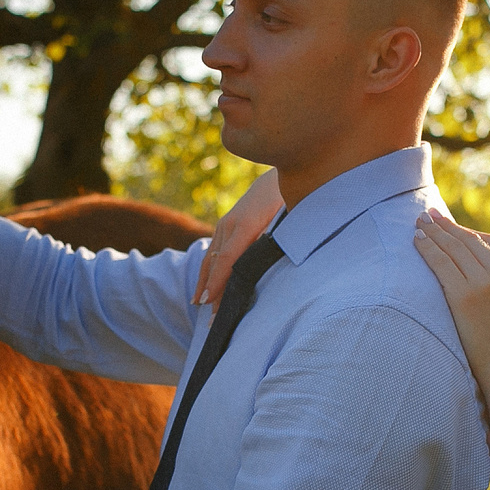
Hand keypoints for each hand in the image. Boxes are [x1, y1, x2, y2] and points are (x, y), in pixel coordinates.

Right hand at [196, 169, 284, 305]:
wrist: (282, 169)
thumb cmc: (289, 198)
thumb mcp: (288, 218)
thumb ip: (277, 241)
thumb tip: (270, 267)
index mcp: (247, 224)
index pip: (228, 259)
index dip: (218, 282)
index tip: (209, 303)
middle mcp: (231, 224)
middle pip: (216, 263)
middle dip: (211, 291)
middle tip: (210, 319)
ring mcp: (226, 223)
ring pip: (211, 258)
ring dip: (205, 282)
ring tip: (200, 304)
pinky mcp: (226, 223)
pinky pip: (214, 250)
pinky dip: (208, 269)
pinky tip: (206, 283)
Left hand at [412, 208, 489, 397]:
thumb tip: (479, 268)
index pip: (487, 240)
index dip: (464, 230)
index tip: (448, 223)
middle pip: (467, 239)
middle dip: (445, 225)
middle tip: (427, 215)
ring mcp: (483, 281)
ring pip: (452, 247)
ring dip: (433, 232)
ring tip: (418, 223)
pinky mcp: (464, 295)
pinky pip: (441, 263)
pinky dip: (427, 248)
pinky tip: (417, 240)